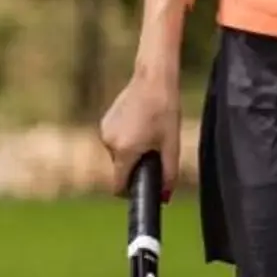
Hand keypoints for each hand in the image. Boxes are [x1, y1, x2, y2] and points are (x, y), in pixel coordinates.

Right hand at [99, 70, 179, 198]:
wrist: (152, 79)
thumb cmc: (165, 110)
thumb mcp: (171, 145)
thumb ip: (168, 174)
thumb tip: (166, 197)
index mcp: (125, 151)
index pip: (118, 185)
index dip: (130, 192)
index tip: (143, 189)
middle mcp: (109, 142)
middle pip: (121, 168)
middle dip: (136, 166)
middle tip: (155, 151)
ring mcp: (105, 131)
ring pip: (119, 154)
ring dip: (132, 151)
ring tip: (149, 133)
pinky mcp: (105, 122)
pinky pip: (116, 140)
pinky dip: (127, 140)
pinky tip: (141, 124)